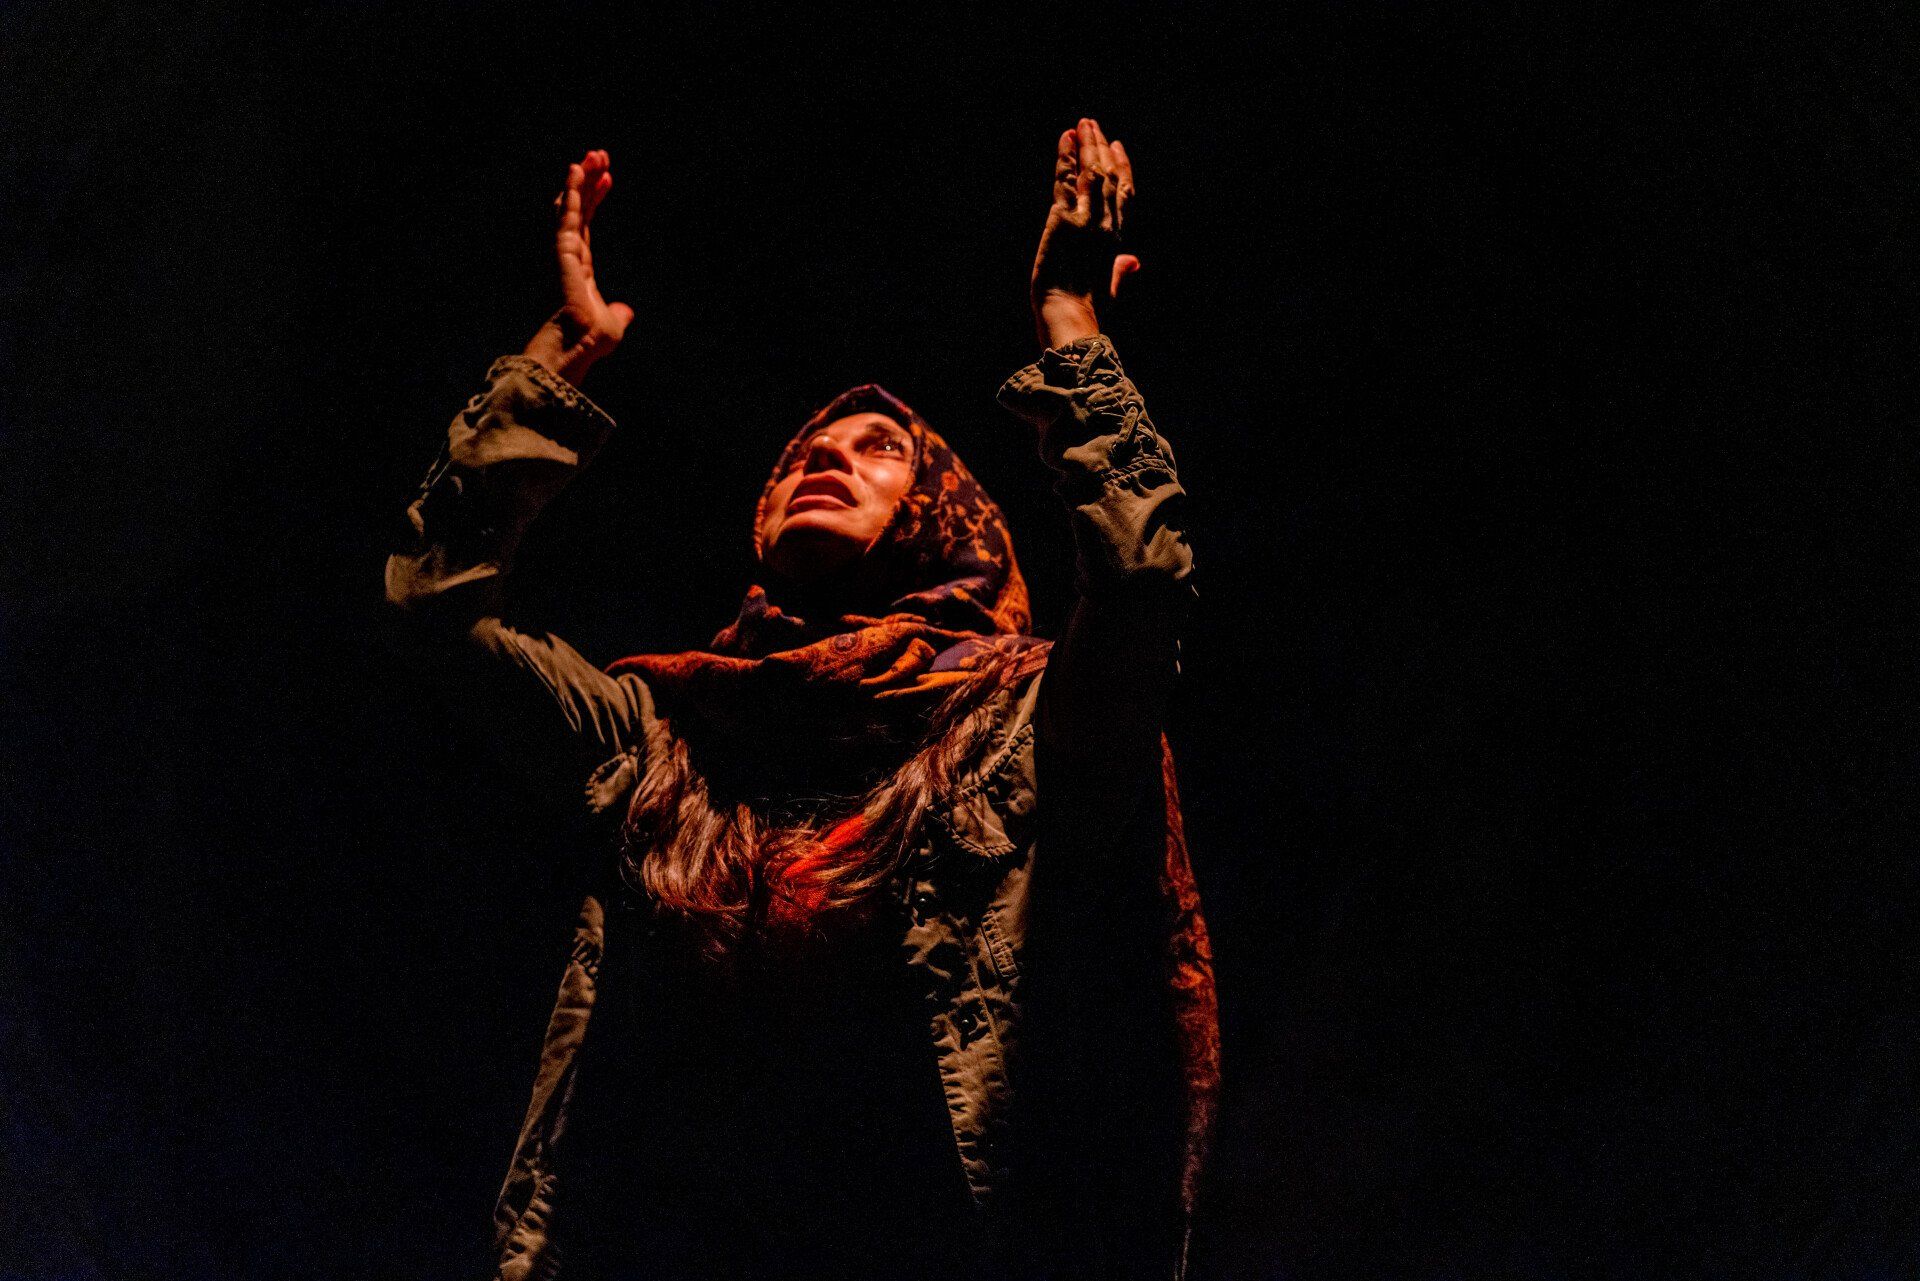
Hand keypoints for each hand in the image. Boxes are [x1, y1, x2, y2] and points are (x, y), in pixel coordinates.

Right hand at [521, 150, 634, 386]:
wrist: (578, 348)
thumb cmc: (590, 341)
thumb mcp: (613, 323)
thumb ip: (618, 313)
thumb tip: (627, 312)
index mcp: (580, 267)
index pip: (587, 225)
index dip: (596, 199)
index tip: (608, 179)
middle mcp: (569, 255)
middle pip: (578, 208)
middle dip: (588, 181)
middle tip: (600, 155)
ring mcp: (564, 251)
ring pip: (571, 205)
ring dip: (581, 179)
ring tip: (593, 154)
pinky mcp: (563, 250)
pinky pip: (567, 215)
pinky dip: (571, 192)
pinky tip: (576, 170)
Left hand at [1028, 118, 1140, 349]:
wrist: (1072, 320)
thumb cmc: (1089, 313)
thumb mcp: (1111, 289)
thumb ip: (1121, 271)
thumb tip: (1133, 262)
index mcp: (1117, 240)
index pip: (1124, 195)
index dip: (1122, 168)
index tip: (1118, 147)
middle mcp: (1106, 225)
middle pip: (1108, 176)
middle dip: (1101, 149)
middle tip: (1094, 125)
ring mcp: (1087, 219)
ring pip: (1090, 172)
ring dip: (1086, 146)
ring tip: (1082, 124)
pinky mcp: (1063, 220)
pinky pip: (1065, 180)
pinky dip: (1065, 157)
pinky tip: (1066, 139)